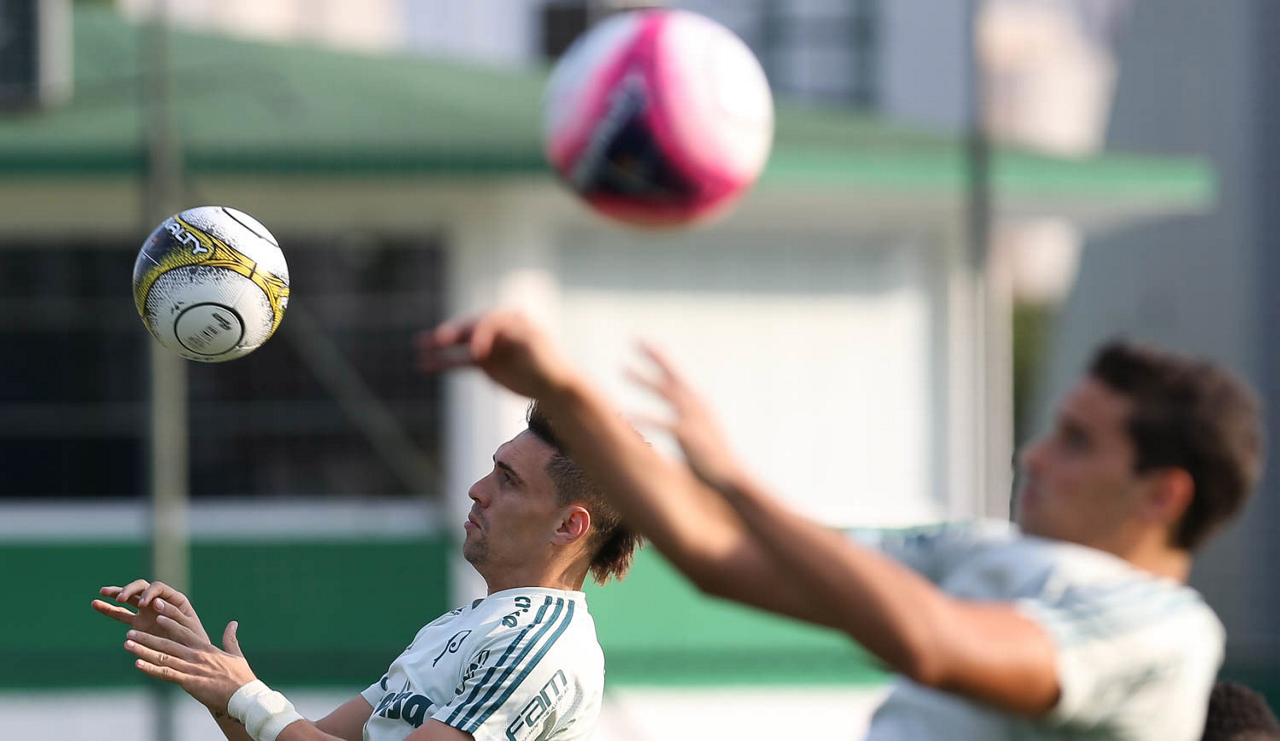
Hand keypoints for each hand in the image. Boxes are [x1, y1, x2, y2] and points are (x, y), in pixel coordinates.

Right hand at [92, 579, 209, 643]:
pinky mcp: (137, 624)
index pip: (157, 587)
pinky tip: (95, 604)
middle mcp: (159, 602)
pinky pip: (121, 614)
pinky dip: (109, 609)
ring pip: (128, 598)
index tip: (142, 604)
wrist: (191, 658)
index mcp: (173, 599)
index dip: (148, 593)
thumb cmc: (195, 641)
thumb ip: (174, 615)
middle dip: (130, 590)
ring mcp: (147, 612)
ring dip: (116, 593)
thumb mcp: (189, 627)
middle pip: (141, 587)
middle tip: (120, 598)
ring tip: (102, 592)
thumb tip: (156, 604)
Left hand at [124, 614, 256, 713]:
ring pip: (162, 656)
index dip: (169, 621)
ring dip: (143, 650)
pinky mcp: (189, 682)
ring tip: (127, 643)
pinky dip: (151, 668)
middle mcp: (195, 655)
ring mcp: (191, 668)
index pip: (184, 631)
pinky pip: (166, 674)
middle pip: (167, 642)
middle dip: (147, 636)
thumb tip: (233, 623)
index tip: (157, 613)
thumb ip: (230, 638)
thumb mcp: (236, 654)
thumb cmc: (241, 676)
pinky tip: (137, 663)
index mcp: (205, 648)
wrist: (242, 695)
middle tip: (131, 630)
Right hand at [415, 309, 578, 399]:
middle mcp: (496, 329)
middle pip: (470, 328)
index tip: (478, 354)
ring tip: (419, 345)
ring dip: (440, 346)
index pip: (490, 322)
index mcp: (512, 319)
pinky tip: (425, 365)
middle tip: (439, 339)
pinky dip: (443, 363)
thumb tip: (505, 337)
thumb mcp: (536, 349)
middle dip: (453, 334)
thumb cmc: (549, 364)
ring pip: (460, 344)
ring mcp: (488, 345)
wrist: (553, 386)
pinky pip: (459, 361)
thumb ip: (518, 339)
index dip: (481, 335)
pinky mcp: (482, 362)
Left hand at [627, 342, 748, 491]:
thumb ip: (690, 421)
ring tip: (621, 368)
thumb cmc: (715, 460)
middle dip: (653, 357)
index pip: (678, 376)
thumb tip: (679, 417)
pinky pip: (660, 423)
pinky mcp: (688, 435)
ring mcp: (694, 418)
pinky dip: (642, 417)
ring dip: (642, 378)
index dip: (663, 358)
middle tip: (634, 340)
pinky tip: (624, 414)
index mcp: (700, 405)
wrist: (732, 479)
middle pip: (671, 375)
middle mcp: (698, 405)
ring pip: (664, 392)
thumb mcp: (703, 433)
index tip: (648, 343)